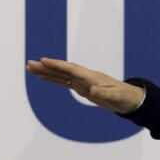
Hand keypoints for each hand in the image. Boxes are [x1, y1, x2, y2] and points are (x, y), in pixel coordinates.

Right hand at [24, 57, 144, 113]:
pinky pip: (64, 82)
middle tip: (29, 64)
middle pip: (62, 70)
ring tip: (30, 68)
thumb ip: (103, 94)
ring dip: (46, 72)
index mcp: (92, 77)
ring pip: (61, 75)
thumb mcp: (116, 97)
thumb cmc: (124, 97)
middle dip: (46, 67)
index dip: (58, 65)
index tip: (43, 61)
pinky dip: (52, 79)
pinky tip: (42, 77)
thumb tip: (91, 91)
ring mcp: (82, 82)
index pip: (72, 69)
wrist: (130, 99)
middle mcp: (85, 77)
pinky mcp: (81, 87)